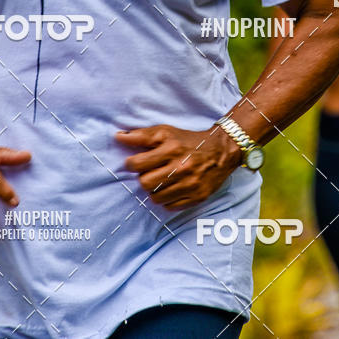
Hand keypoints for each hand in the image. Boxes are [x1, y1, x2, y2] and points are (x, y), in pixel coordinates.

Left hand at [116, 124, 240, 209]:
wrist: (221, 151)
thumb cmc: (188, 140)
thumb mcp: (166, 132)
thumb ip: (141, 135)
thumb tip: (117, 136)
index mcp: (171, 148)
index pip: (137, 163)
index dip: (130, 164)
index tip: (133, 162)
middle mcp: (181, 167)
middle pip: (145, 183)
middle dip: (142, 178)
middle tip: (148, 173)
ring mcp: (190, 184)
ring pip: (155, 197)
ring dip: (154, 190)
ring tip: (160, 181)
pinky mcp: (197, 196)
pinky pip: (170, 206)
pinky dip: (166, 200)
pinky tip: (171, 189)